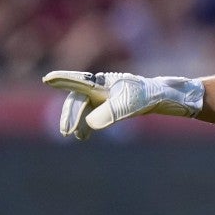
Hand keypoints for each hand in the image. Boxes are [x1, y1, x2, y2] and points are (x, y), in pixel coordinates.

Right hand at [43, 71, 203, 138]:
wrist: (166, 98)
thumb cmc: (148, 97)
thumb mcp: (131, 106)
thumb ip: (111, 113)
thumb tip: (90, 125)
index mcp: (103, 83)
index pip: (78, 81)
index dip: (63, 80)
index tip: (48, 79)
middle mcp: (101, 87)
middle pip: (77, 99)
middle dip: (70, 114)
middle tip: (67, 132)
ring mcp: (106, 96)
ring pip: (83, 107)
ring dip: (76, 120)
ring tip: (73, 135)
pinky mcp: (112, 104)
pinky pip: (92, 113)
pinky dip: (86, 123)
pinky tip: (84, 135)